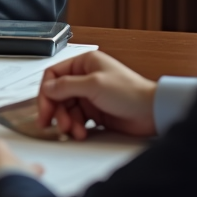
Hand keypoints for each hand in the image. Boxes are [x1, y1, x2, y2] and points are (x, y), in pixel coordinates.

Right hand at [37, 51, 157, 139]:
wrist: (152, 113)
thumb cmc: (130, 92)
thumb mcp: (94, 85)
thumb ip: (67, 86)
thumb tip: (47, 88)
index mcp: (84, 64)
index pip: (54, 75)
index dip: (46, 91)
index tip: (44, 108)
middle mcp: (85, 78)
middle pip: (58, 94)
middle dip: (55, 110)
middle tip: (52, 123)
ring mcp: (90, 95)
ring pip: (66, 109)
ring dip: (66, 121)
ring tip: (73, 131)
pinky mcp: (95, 112)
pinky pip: (77, 119)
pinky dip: (76, 127)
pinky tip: (81, 133)